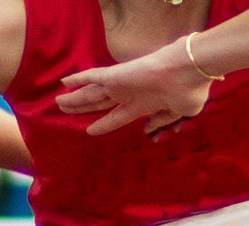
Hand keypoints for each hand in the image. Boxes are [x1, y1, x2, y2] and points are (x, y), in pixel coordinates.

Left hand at [58, 42, 209, 135]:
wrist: (190, 72)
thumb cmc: (188, 92)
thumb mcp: (177, 114)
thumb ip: (160, 121)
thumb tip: (148, 129)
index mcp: (142, 105)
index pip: (116, 117)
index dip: (103, 123)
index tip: (90, 129)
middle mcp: (128, 95)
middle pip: (98, 103)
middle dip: (82, 108)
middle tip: (66, 111)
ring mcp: (121, 85)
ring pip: (91, 93)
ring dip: (75, 98)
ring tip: (58, 103)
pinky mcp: (117, 75)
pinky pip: (92, 76)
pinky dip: (78, 78)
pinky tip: (64, 82)